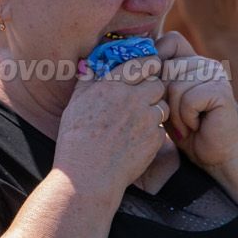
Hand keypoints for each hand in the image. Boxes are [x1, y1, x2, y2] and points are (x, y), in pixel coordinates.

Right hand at [54, 54, 167, 195]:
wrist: (88, 174)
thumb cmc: (76, 139)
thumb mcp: (75, 103)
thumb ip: (88, 81)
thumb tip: (93, 66)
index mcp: (112, 85)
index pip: (141, 63)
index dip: (149, 64)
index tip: (150, 66)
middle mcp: (132, 98)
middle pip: (157, 83)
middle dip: (152, 90)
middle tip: (142, 99)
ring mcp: (146, 118)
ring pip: (162, 106)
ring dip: (154, 111)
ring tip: (137, 123)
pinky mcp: (155, 138)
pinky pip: (161, 129)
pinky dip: (152, 134)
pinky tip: (136, 142)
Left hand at [154, 32, 237, 171]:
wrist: (213, 156)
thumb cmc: (184, 130)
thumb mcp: (164, 101)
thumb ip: (154, 79)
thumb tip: (131, 62)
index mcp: (194, 60)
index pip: (170, 40)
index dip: (158, 62)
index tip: (159, 91)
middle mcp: (207, 63)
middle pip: (167, 68)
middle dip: (164, 99)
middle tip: (177, 118)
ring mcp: (216, 76)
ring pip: (175, 85)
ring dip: (175, 113)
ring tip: (186, 124)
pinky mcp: (222, 92)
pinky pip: (188, 100)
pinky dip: (186, 119)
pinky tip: (196, 126)